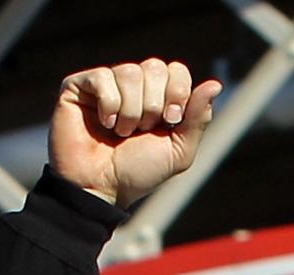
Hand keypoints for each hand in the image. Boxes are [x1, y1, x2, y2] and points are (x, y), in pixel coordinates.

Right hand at [50, 59, 220, 208]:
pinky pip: (102, 77)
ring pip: (129, 72)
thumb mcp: (178, 151)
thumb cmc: (138, 173)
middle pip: (155, 67)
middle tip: (142, 131)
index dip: (177, 93)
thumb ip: (198, 118)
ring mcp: (105, 84)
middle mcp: (131, 86)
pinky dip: (108, 106)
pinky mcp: (78, 86)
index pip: (175, 70)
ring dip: (131, 111)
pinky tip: (103, 124)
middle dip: (154, 105)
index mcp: (157, 95)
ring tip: (121, 132)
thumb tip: (215, 84)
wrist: (101, 189)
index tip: (170, 120)